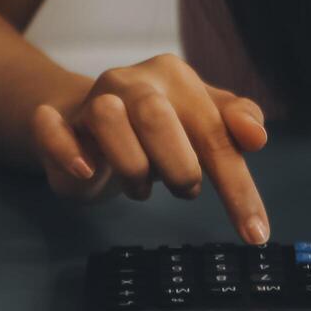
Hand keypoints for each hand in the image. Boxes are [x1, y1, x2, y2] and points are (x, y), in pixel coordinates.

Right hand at [28, 54, 270, 243]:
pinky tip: (88, 170)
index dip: (237, 187)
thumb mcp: (205, 121)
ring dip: (132, 166)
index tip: (255, 233)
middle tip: (186, 190)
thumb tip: (258, 136)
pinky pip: (52, 130)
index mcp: (176, 77)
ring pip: (107, 119)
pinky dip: (68, 151)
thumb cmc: (160, 127)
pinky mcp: (56, 123)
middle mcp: (133, 81)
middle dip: (178, 166)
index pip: (214, 132)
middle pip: (156, 116)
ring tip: (143, 187)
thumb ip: (237, 123)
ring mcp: (90, 100)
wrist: (88, 118)